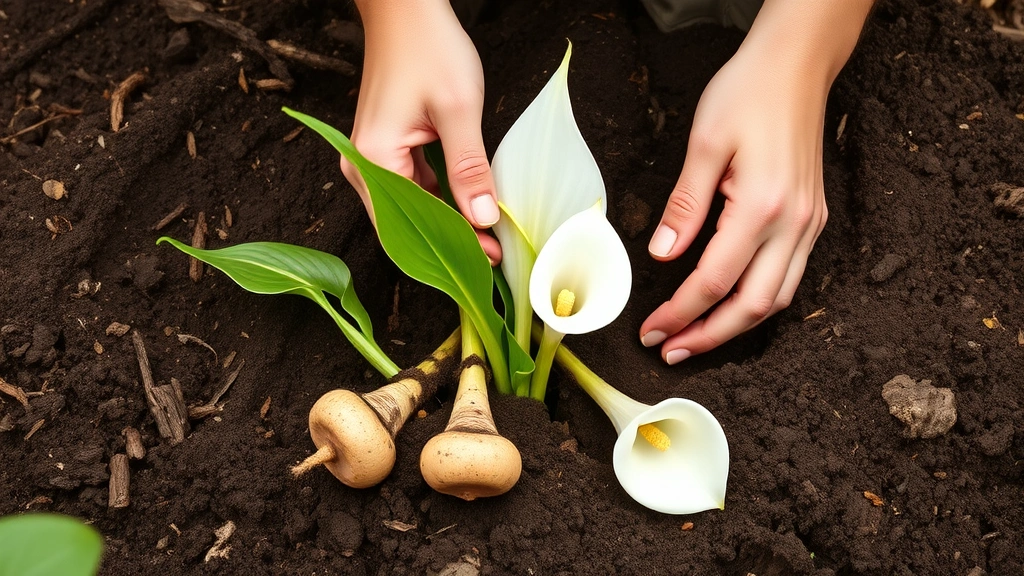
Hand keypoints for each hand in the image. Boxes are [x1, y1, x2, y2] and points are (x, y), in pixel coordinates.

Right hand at [343, 1, 500, 262]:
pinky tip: (473, 204)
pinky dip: (444, 197)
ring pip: (414, 207)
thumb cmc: (428, 47)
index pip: (412, 226)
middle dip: (452, 240)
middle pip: (408, 223)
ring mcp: (372, 158)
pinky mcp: (386, 148)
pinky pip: (414, 186)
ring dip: (450, 220)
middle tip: (494, 255)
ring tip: (490, 236)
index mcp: (372, 161)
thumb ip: (469, 169)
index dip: (454, 246)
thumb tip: (484, 219)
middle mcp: (363, 166)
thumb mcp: (459, 110)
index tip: (491, 260)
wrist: (406, 7)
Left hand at [639, 40, 828, 363]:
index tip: (651, 329)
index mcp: (763, 207)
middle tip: (670, 349)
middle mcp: (795, 224)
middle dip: (709, 335)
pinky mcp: (813, 219)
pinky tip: (730, 306)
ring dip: (735, 326)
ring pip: (777, 299)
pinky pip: (790, 277)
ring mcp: (810, 224)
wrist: (797, 65)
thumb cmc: (747, 93)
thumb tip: (662, 254)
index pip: (715, 281)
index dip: (680, 312)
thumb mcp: (705, 144)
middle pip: (752, 306)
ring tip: (696, 337)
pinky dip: (758, 301)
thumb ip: (684, 205)